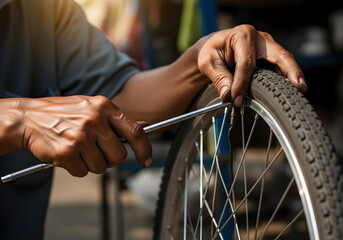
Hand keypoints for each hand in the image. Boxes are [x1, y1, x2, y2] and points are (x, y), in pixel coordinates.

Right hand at [18, 95, 151, 176]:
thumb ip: (112, 120)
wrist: (29, 117)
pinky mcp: (67, 152)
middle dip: (110, 159)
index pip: (135, 131)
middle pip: (119, 156)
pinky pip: (82, 172)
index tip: (146, 159)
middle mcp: (95, 120)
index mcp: (105, 107)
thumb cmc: (63, 114)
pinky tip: (67, 154)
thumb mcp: (91, 107)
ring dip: (90, 164)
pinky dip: (75, 168)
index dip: (144, 149)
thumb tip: (139, 135)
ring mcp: (81, 136)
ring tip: (78, 149)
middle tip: (95, 152)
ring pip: (101, 167)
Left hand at [195, 24, 305, 104]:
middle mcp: (260, 39)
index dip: (242, 83)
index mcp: (242, 36)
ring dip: (292, 77)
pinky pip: (281, 69)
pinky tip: (289, 92)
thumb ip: (218, 79)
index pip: (246, 62)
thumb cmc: (211, 53)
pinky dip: (285, 80)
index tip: (237, 100)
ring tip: (299, 91)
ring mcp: (268, 48)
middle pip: (279, 55)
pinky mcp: (271, 58)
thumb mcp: (208, 64)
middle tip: (299, 87)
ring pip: (284, 62)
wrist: (214, 49)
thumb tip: (228, 96)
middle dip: (290, 70)